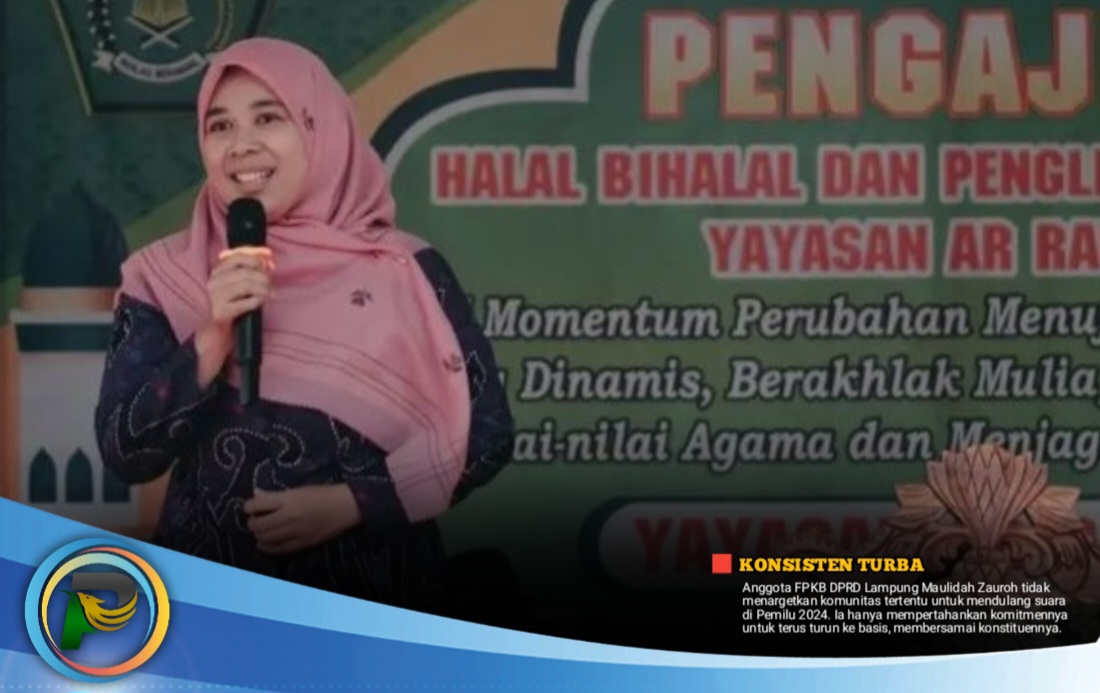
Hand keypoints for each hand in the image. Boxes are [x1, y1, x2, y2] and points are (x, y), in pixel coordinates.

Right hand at [207, 250, 273, 326]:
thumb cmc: (230, 305)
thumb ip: (251, 269)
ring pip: (247, 285)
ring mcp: (215, 297)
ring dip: (264, 288)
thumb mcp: (237, 284)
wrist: (214, 331)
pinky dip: (259, 300)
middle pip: (245, 271)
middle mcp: (213, 282)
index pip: (237, 256)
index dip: (256, 254)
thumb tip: (268, 258)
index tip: (269, 255)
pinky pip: (247, 302)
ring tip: (269, 293)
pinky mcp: (221, 312)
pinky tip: (261, 301)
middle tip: (270, 284)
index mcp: (217, 272)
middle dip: (263, 276)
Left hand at [244, 485, 360, 554]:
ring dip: (258, 534)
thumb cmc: (324, 493)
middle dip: (252, 522)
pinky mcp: (301, 544)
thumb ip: (275, 494)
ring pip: (264, 539)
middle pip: (258, 524)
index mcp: (288, 500)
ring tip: (262, 530)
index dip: (249, 506)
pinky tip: (264, 544)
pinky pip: (277, 550)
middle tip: (256, 518)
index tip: (251, 506)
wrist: (347, 507)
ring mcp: (294, 533)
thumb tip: (256, 495)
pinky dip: (266, 547)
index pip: (256, 505)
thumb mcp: (299, 489)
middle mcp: (288, 517)